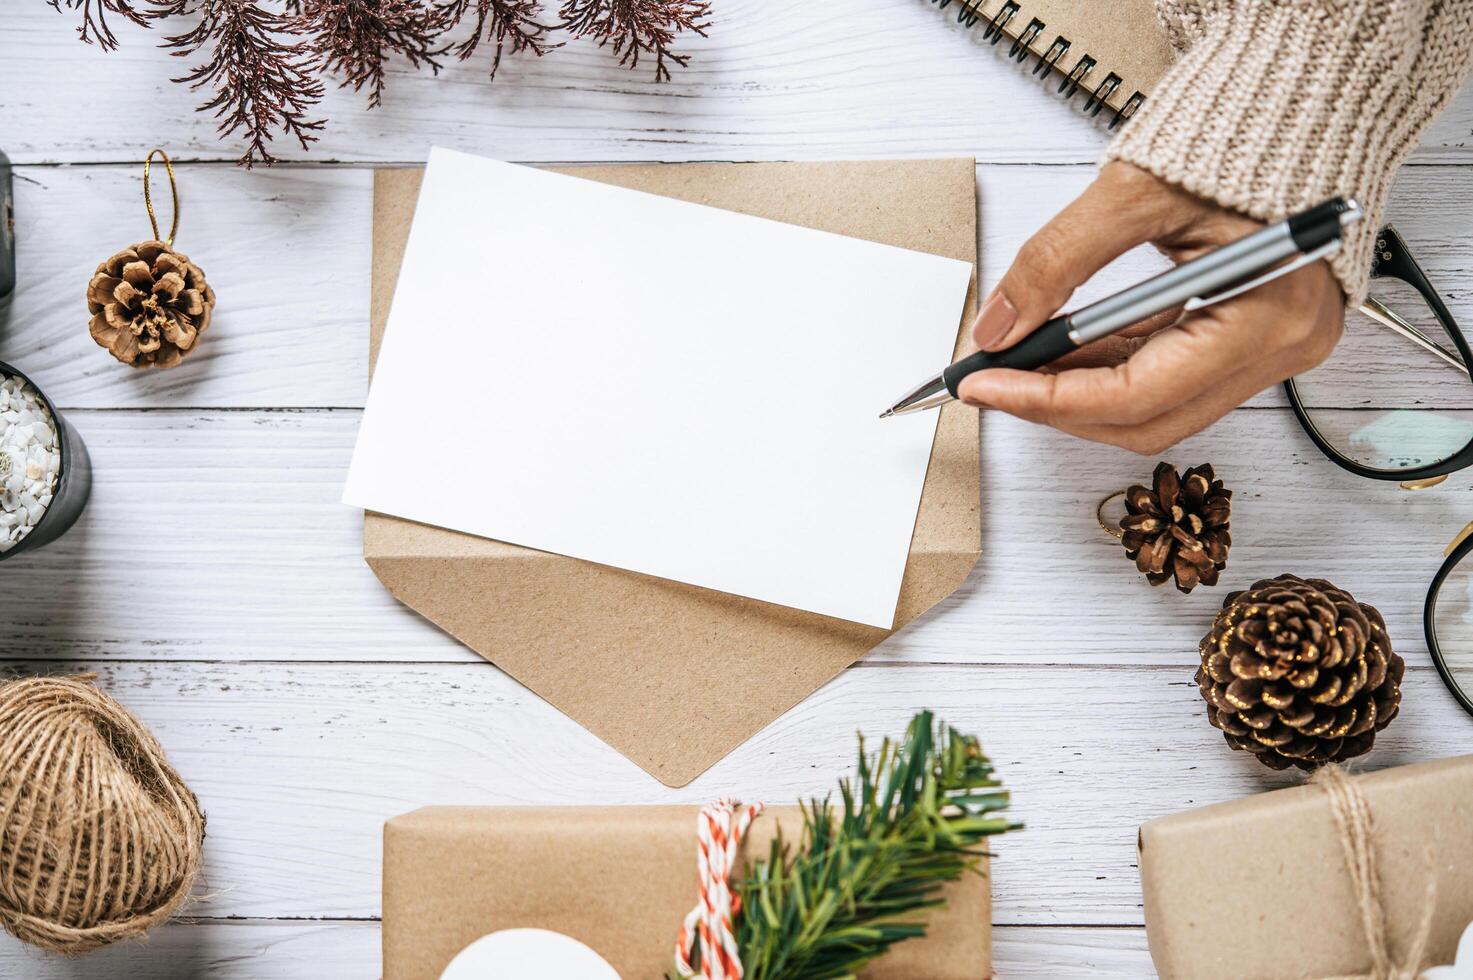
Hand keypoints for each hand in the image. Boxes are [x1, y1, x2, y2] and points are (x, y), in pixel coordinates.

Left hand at [958, 162, 1346, 454]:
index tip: (986, 383)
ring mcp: (1270, 346)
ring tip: (1022, 356)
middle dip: (1059, 406)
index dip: (1048, 399)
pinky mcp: (1250, 336)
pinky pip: (1167, 374)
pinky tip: (1063, 347)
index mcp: (1268, 316)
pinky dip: (1109, 366)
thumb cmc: (1241, 134)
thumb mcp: (1133, 191)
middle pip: (1146, 420)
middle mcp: (1281, 345)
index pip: (1136, 396)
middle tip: (994, 379)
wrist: (1295, 102)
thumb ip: (1057, 262)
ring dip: (1079, 389)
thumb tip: (999, 326)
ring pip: (1154, 406)